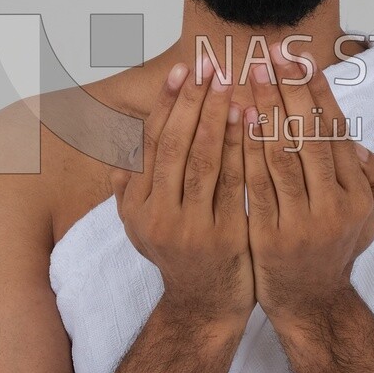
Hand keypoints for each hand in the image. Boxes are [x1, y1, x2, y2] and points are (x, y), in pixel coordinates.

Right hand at [107, 55, 255, 323]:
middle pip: (175, 145)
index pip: (152, 142)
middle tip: (210, 65)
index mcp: (138, 204)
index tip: (181, 70)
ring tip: (231, 83)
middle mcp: (158, 215)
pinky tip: (253, 121)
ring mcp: (190, 228)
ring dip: (216, 117)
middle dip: (193, 101)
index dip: (166, 103)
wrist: (206, 307)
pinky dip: (242, 149)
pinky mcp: (223, 238)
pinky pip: (234, 184)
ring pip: (203, 161)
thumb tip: (119, 155)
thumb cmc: (180, 257)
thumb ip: (131, 190)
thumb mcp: (143, 227)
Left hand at [242, 42, 373, 323]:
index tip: (299, 60)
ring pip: (282, 155)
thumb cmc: (335, 248)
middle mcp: (335, 206)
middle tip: (268, 55)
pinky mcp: (271, 236)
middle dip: (288, 90)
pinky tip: (233, 120)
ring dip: (264, 111)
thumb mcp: (369, 217)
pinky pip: (256, 184)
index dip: (317, 92)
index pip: (335, 131)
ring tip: (248, 77)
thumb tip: (360, 146)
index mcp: (358, 194)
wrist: (311, 303)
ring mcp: (303, 222)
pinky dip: (245, 149)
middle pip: (308, 135)